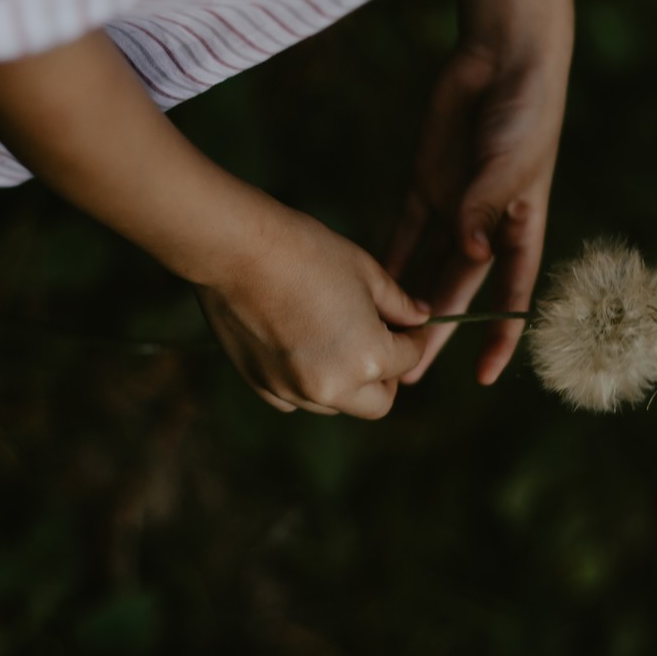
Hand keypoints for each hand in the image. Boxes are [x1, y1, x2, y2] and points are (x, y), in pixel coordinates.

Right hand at [197, 211, 428, 417]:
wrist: (236, 251)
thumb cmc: (306, 252)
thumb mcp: (366, 272)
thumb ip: (398, 304)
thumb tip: (420, 318)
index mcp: (369, 358)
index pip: (410, 360)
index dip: (414, 338)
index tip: (408, 326)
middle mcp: (333, 388)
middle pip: (378, 403)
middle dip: (385, 377)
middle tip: (379, 345)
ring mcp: (293, 392)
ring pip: (336, 404)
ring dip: (345, 382)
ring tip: (335, 340)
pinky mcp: (261, 387)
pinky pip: (295, 399)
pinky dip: (305, 383)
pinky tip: (299, 347)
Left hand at [386, 0, 572, 385]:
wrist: (500, 63)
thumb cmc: (523, 114)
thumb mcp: (510, 164)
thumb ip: (486, 206)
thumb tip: (471, 252)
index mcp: (517, 229)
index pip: (509, 295)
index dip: (499, 336)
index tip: (483, 375)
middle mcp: (484, 229)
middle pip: (457, 292)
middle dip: (433, 334)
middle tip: (407, 374)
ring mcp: (453, 210)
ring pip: (427, 270)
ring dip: (406, 307)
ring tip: (384, 344)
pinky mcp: (426, 188)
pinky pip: (403, 235)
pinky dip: (387, 263)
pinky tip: (367, 292)